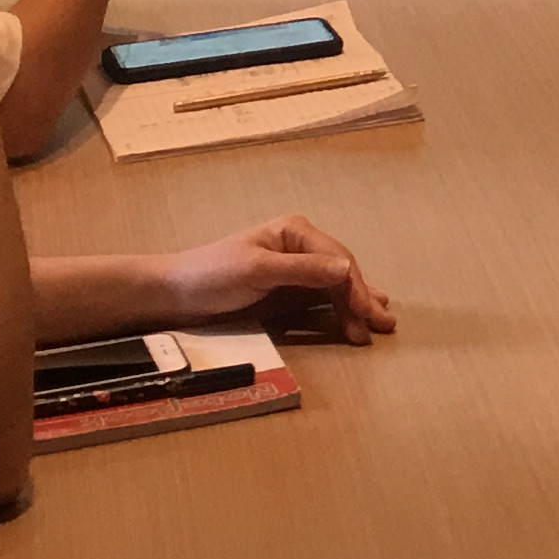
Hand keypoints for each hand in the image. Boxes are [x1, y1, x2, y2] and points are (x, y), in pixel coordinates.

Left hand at [159, 213, 399, 341]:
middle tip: (384, 326)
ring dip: (354, 306)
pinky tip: (356, 318)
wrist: (174, 295)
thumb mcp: (257, 270)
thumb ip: (302, 270)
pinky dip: (339, 310)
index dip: (356, 288)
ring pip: (334, 287)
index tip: (370, 314)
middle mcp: (300, 247)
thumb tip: (348, 270)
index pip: (336, 260)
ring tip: (376, 327)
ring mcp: (294, 270)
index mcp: (295, 232)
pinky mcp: (286, 291)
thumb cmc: (211, 275)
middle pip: (341, 273)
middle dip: (362, 298)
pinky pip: (320, 299)